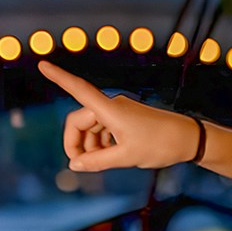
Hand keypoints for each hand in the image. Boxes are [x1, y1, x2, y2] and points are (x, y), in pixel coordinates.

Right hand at [38, 60, 201, 171]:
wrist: (188, 139)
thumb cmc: (159, 145)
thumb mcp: (125, 157)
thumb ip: (96, 161)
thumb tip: (75, 165)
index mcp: (109, 109)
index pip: (78, 89)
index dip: (59, 77)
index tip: (42, 64)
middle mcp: (112, 106)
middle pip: (79, 121)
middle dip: (76, 143)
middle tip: (80, 166)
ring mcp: (119, 112)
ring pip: (91, 128)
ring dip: (90, 146)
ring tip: (100, 164)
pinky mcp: (126, 119)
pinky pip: (103, 129)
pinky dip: (100, 144)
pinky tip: (107, 158)